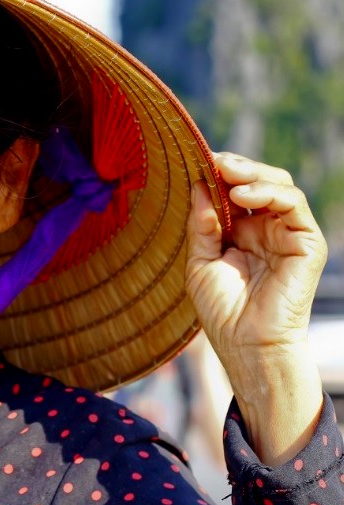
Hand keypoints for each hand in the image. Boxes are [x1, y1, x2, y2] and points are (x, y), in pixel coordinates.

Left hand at [185, 152, 327, 464]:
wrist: (246, 344)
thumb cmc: (222, 310)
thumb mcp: (200, 261)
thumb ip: (201, 225)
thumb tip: (199, 185)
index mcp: (240, 232)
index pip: (233, 191)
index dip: (218, 174)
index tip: (196, 160)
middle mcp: (266, 229)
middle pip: (258, 182)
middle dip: (236, 167)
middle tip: (215, 159)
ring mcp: (288, 234)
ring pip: (279, 186)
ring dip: (252, 174)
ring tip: (227, 174)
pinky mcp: (307, 242)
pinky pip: (294, 205)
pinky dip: (269, 193)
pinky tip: (241, 195)